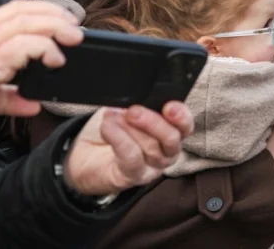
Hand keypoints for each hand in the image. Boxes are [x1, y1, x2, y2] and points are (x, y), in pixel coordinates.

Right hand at [0, 0, 80, 128]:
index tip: (63, 20)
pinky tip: (54, 60)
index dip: (40, 10)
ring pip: (24, 22)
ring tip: (73, 39)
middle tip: (75, 27)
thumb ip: (9, 98)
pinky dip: (43, 49)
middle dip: (53, 15)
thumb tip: (33, 104)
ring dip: (54, 28)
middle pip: (21, 11)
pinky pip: (21, 46)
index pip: (11, 10)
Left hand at [63, 103, 193, 196]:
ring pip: (151, 147)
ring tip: (112, 117)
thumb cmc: (114, 130)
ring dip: (129, 128)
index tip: (169, 106)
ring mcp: (153, 167)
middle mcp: (167, 152)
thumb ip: (138, 105)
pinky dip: (119, 139)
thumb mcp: (127, 111)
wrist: (87, 156)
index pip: (185, 126)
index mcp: (172, 132)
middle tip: (133, 111)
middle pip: (171, 138)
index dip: (181, 116)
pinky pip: (131, 157)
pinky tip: (108, 128)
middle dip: (152, 122)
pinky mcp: (134, 177)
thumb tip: (138, 96)